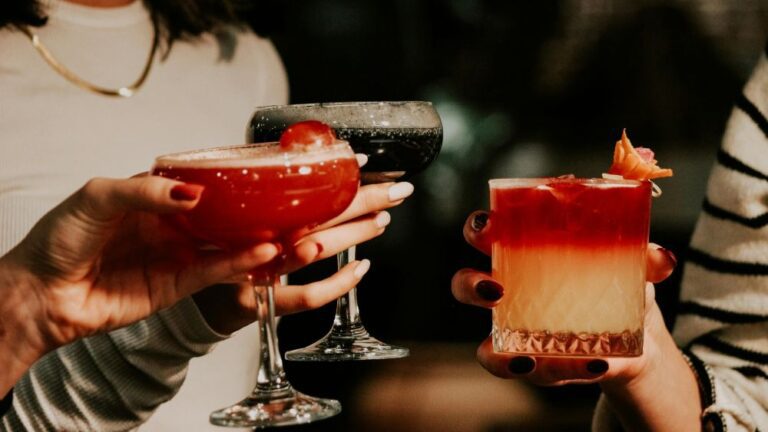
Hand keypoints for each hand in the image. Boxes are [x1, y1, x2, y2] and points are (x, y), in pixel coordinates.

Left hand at [0, 176, 279, 360]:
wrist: (41, 295)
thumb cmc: (57, 241)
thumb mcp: (96, 197)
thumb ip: (145, 191)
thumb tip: (191, 193)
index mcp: (153, 195)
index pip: (201, 182)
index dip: (231, 179)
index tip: (261, 173)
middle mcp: (171, 224)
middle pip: (223, 215)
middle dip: (254, 212)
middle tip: (286, 205)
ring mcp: (177, 254)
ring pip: (227, 244)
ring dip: (256, 240)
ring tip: (285, 232)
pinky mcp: (179, 285)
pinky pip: (216, 272)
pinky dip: (240, 263)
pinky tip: (260, 254)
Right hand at [193, 180, 414, 333]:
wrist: (182, 291)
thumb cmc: (207, 243)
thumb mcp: (224, 208)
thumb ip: (253, 188)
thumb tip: (293, 156)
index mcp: (249, 209)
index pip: (301, 187)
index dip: (334, 174)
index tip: (360, 161)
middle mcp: (255, 235)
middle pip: (316, 214)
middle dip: (360, 201)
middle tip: (394, 190)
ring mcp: (258, 268)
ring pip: (315, 248)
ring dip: (353, 233)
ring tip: (382, 220)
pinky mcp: (259, 299)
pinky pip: (304, 296)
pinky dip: (337, 284)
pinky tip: (360, 268)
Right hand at [451, 210, 677, 385]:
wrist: (637, 338)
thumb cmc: (619, 284)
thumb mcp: (633, 266)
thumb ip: (644, 257)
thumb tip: (662, 258)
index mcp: (522, 254)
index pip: (485, 234)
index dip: (477, 229)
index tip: (487, 226)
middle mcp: (508, 294)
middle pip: (464, 286)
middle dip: (470, 286)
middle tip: (494, 289)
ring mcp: (518, 335)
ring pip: (487, 349)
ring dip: (500, 356)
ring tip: (530, 357)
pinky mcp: (541, 366)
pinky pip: (539, 373)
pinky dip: (564, 371)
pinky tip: (593, 365)